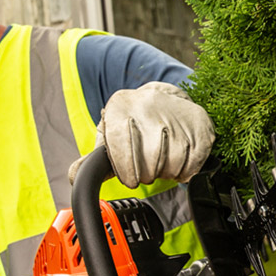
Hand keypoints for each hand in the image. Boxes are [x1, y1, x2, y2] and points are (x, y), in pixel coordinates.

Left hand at [69, 82, 214, 188]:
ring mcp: (177, 116)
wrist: (165, 99)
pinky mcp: (200, 127)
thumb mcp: (109, 135)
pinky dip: (185, 171)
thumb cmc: (132, 123)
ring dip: (166, 172)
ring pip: (171, 167)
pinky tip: (178, 158)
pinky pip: (192, 166)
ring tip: (162, 159)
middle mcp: (148, 107)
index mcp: (120, 108)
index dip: (126, 172)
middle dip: (146, 174)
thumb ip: (92, 160)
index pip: (122, 153)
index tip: (129, 176)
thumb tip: (74, 176)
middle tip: (147, 166)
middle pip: (148, 165)